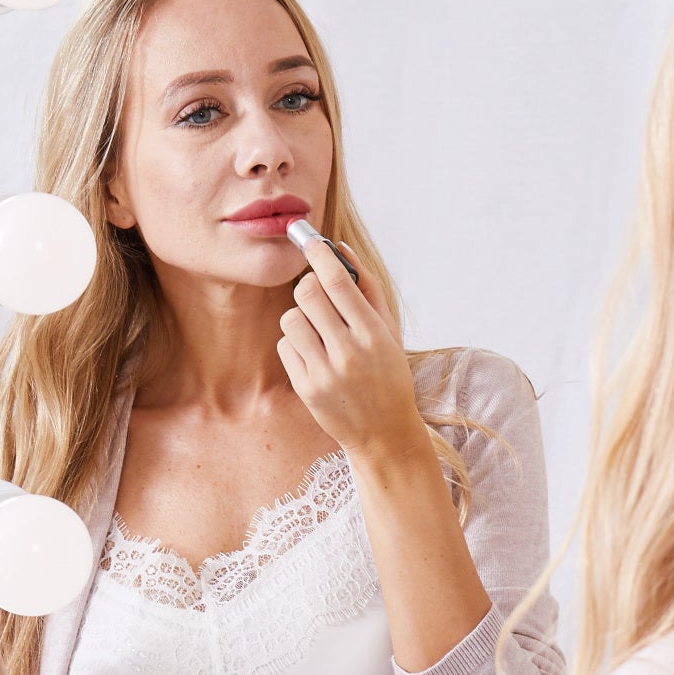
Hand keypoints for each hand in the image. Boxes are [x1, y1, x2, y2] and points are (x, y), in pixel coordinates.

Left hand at [277, 229, 419, 464]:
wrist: (384, 433)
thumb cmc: (388, 375)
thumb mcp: (389, 331)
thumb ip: (367, 287)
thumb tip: (339, 248)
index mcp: (373, 334)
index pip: (338, 281)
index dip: (319, 254)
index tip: (309, 240)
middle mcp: (348, 352)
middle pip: (306, 293)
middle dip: (308, 286)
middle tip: (318, 294)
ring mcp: (325, 373)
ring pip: (290, 318)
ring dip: (300, 317)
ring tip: (318, 330)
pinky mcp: (306, 389)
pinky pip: (284, 346)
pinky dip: (295, 344)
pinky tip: (314, 355)